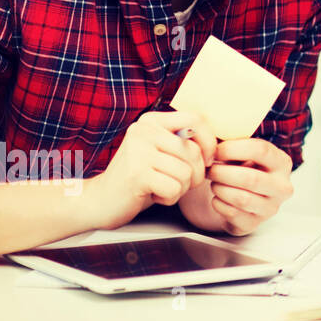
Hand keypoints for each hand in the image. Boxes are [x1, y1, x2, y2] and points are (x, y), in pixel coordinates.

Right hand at [88, 110, 216, 229]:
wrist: (99, 201)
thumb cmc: (139, 178)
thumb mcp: (162, 152)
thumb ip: (184, 142)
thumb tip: (221, 144)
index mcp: (152, 121)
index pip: (197, 119)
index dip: (210, 142)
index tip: (208, 159)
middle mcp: (143, 130)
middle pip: (194, 151)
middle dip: (196, 174)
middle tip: (178, 183)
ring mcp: (138, 150)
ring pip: (187, 172)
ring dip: (181, 188)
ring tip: (162, 188)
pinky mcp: (136, 173)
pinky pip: (175, 188)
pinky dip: (170, 198)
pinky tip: (154, 196)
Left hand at [202, 138, 293, 235]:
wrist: (244, 196)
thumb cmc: (243, 169)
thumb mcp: (244, 153)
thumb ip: (233, 143)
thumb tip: (209, 138)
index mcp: (282, 163)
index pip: (261, 150)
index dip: (233, 149)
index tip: (216, 150)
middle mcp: (282, 187)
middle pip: (251, 178)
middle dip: (223, 172)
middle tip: (209, 169)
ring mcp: (271, 208)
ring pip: (241, 198)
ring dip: (220, 188)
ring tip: (214, 182)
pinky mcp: (255, 223)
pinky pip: (231, 213)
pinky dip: (218, 203)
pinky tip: (217, 197)